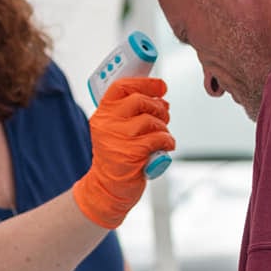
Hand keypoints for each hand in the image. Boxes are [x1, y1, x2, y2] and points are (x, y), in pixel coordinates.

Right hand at [73, 77, 174, 228]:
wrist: (108, 187)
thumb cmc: (118, 155)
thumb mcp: (118, 130)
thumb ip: (134, 112)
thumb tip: (161, 98)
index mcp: (103, 114)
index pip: (121, 86)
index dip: (145, 83)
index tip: (161, 85)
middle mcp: (107, 123)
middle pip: (139, 100)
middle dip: (158, 107)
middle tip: (164, 115)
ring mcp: (117, 138)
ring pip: (151, 120)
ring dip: (163, 127)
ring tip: (162, 136)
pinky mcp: (131, 153)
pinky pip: (158, 137)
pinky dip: (168, 140)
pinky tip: (166, 146)